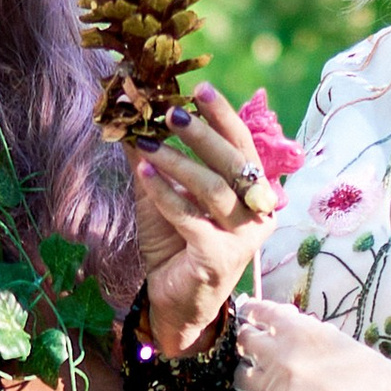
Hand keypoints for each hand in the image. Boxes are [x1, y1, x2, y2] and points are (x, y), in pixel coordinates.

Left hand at [132, 81, 277, 357]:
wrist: (174, 301)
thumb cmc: (175, 246)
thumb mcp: (164, 196)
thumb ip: (156, 159)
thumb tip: (132, 115)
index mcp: (254, 193)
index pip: (243, 146)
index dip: (224, 116)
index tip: (200, 89)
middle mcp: (258, 214)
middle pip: (234, 164)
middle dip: (203, 134)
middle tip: (172, 112)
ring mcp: (242, 239)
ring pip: (214, 190)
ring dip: (178, 163)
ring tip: (147, 143)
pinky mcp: (219, 258)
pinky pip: (191, 218)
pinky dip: (166, 194)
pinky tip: (145, 173)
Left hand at [233, 300, 390, 390]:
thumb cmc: (372, 377)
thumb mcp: (337, 341)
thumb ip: (305, 332)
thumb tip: (281, 323)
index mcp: (298, 331)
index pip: (259, 312)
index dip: (251, 312)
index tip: (248, 314)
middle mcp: (280, 357)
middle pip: (244, 342)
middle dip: (247, 342)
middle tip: (252, 347)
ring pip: (241, 377)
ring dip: (249, 374)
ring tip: (261, 378)